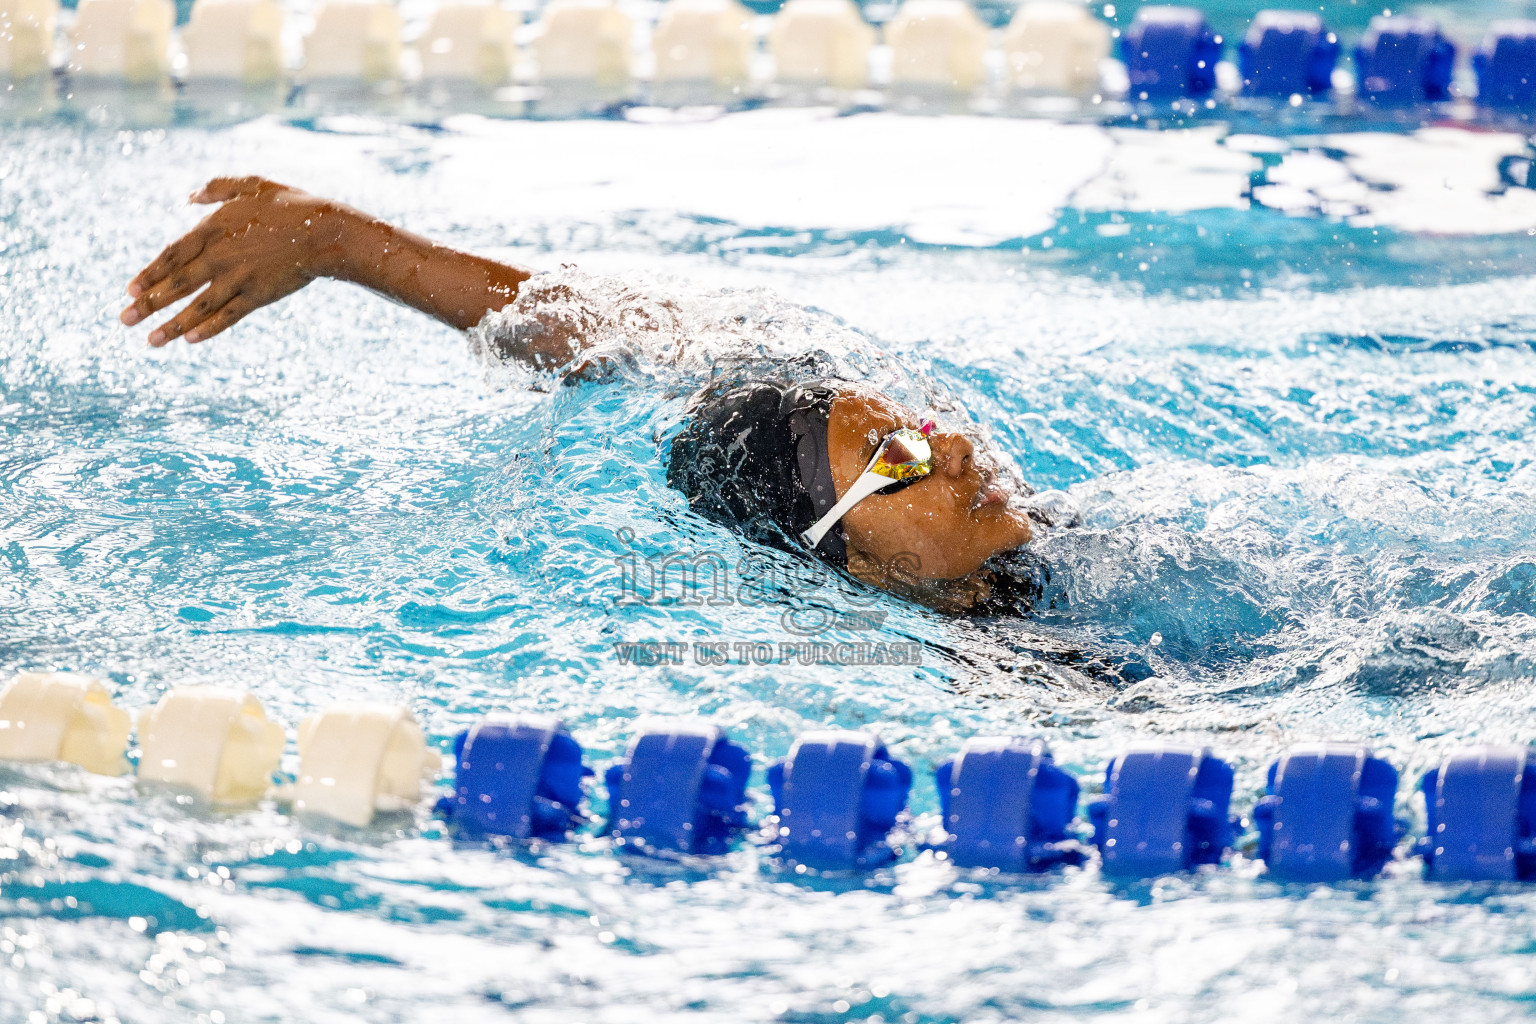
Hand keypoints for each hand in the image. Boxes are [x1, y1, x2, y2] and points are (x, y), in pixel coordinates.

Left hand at [121, 176, 353, 345]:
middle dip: (148, 304)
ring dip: (171, 325)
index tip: (129, 290)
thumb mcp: (252, 185)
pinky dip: (209, 329)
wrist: (326, 233)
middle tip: (124, 320)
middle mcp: (220, 257)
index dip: (149, 274)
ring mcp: (239, 279)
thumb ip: (217, 189)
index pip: (172, 255)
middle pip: (176, 284)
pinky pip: (229, 316)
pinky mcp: (259, 296)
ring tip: (151, 341)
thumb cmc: (292, 205)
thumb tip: (190, 197)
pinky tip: (190, 340)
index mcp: (214, 228)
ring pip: (198, 306)